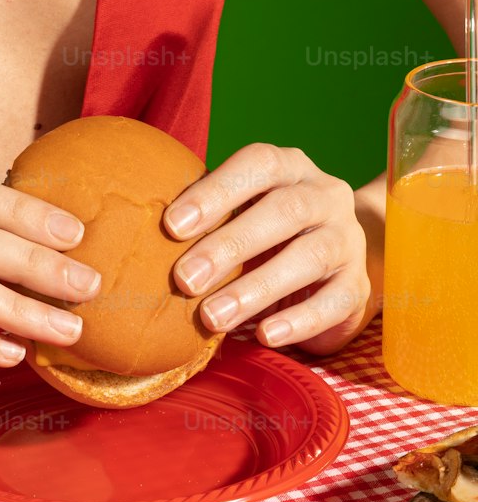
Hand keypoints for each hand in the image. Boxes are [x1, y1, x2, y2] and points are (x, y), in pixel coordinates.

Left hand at [162, 143, 372, 356]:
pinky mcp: (358, 285)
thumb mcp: (239, 214)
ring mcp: (347, 240)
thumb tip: (143, 246)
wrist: (335, 259)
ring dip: (256, 288)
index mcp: (289, 168)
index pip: (258, 166)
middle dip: (229, 245)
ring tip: (212, 317)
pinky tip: (265, 336)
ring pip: (309, 257)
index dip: (215, 192)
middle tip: (184, 280)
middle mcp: (325, 195)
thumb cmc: (266, 232)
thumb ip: (206, 219)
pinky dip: (299, 320)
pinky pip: (334, 302)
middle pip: (284, 211)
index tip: (171, 226)